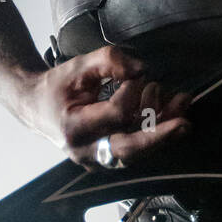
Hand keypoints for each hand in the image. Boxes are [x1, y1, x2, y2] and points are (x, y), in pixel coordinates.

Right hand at [22, 45, 190, 168]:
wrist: (37, 108)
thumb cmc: (58, 86)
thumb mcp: (78, 66)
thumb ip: (109, 61)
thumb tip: (142, 69)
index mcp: (75, 127)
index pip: (115, 115)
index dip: (133, 93)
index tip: (139, 75)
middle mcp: (87, 151)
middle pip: (129, 150)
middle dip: (159, 136)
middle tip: (184, 123)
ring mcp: (99, 160)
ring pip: (138, 152)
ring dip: (164, 129)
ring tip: (181, 102)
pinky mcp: (110, 159)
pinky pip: (137, 149)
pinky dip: (156, 131)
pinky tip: (173, 112)